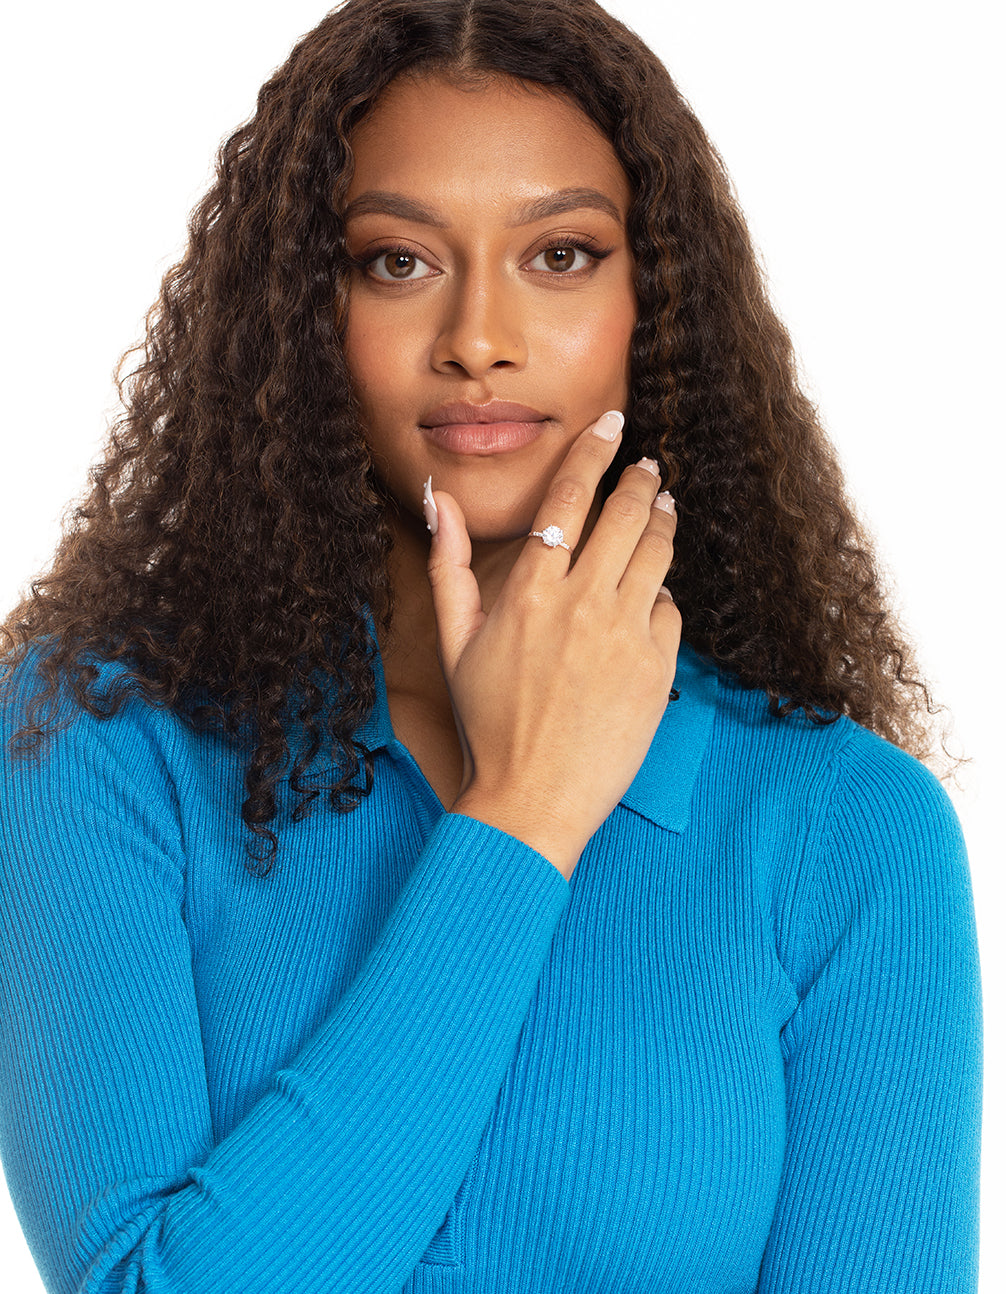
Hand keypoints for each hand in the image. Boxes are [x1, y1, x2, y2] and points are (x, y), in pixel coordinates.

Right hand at [425, 411, 680, 878]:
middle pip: (625, 514)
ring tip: (662, 509)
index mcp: (528, 590)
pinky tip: (653, 595)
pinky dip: (663, 596)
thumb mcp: (454, 642)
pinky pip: (671, 610)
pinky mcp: (656, 668)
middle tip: (647, 467)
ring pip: (657, 553)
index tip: (612, 423)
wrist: (532, 799)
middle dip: (640, 480)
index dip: (594, 451)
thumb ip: (449, 565)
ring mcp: (624, 634)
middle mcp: (580, 603)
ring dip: (662, 522)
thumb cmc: (488, 724)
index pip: (570, 498)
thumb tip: (440, 500)